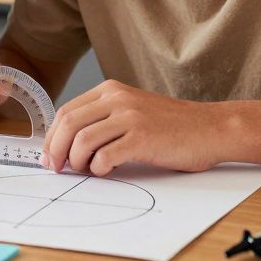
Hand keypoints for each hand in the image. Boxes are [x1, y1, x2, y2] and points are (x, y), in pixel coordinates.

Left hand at [41, 80, 222, 175]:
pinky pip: (105, 157)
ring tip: (87, 170)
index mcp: (110, 90)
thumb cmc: (172, 126)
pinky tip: (107, 171)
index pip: (66, 111)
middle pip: (68, 124)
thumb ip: (103, 119)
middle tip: (57, 168)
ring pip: (82, 141)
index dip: (52, 136)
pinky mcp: (142, 138)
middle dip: (56, 150)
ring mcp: (130, 117)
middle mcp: (117, 98)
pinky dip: (99, 169)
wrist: (210, 128)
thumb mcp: (132, 110)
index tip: (49, 155)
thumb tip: (68, 144)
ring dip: (77, 162)